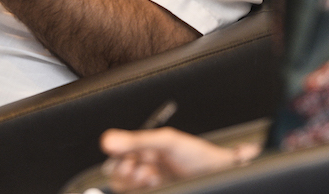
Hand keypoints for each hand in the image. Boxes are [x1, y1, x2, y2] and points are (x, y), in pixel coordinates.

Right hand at [100, 127, 255, 191]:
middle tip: (138, 169)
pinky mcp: (159, 192)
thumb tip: (108, 140)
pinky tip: (156, 183)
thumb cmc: (197, 154)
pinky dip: (145, 189)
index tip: (124, 160)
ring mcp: (152, 184)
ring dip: (136, 184)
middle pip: (119, 178)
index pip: (117, 159)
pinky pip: (141, 193)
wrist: (220, 172)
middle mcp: (146, 168)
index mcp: (144, 150)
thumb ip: (136, 141)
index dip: (116, 162)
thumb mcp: (166, 142)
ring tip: (151, 176)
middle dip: (126, 174)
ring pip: (129, 189)